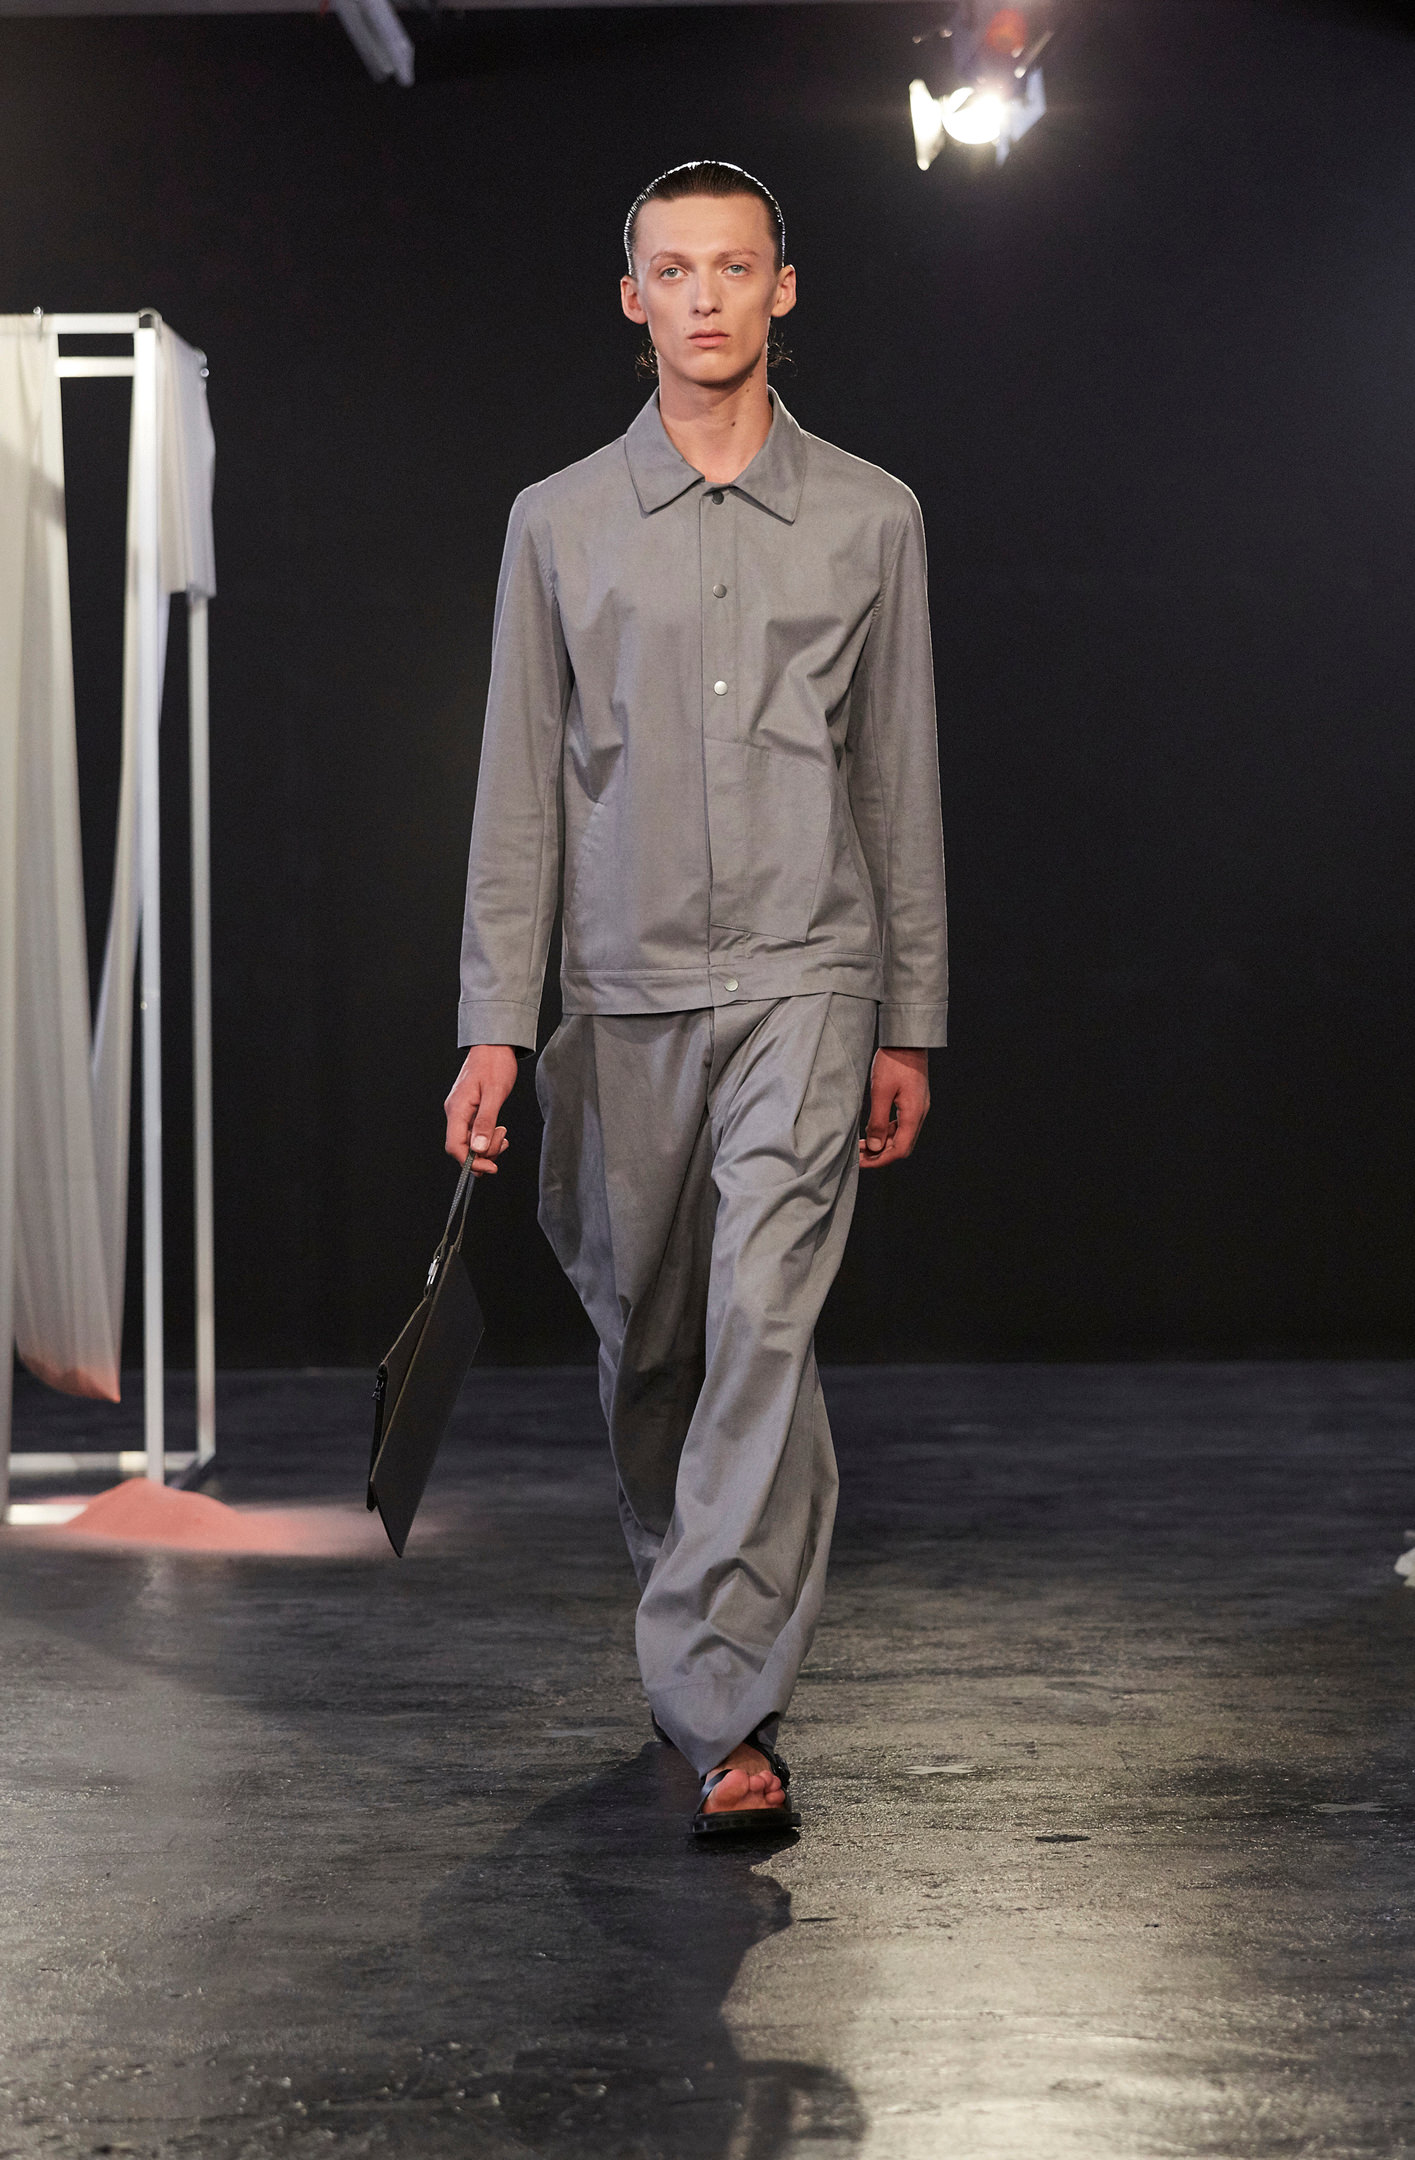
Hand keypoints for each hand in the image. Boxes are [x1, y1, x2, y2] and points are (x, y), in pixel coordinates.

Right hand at [444, 1044, 518, 1174]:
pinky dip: (487, 1137)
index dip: (471, 1162)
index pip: (455, 1146)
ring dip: (488, 1145)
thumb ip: (486, 1121)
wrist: (494, 1045)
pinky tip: (499, 1129)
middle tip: (504, 1142)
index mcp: (457, 1109)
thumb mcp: (495, 1093)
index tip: (491, 1167)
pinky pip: (474, 1132)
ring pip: (470, 1142)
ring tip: (503, 1133)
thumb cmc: (495, 1064)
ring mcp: (461, 1111)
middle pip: (462, 1148)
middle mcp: (455, 1112)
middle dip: (484, 1153)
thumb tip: (479, 1149)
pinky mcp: (469, 1110)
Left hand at [859, 1047, 929, 1169]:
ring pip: (902, 1136)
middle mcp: (919, 1114)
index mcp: (914, 1114)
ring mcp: (918, 1108)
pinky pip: (902, 1124)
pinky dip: (888, 1132)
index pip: (900, 1150)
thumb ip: (878, 1122)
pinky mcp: (914, 1102)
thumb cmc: (893, 1062)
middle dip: (881, 1154)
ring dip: (883, 1144)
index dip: (880, 1160)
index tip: (862, 1162)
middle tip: (859, 1156)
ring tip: (862, 1145)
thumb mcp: (880, 1092)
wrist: (907, 1041)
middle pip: (902, 1146)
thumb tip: (875, 1147)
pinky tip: (874, 1130)